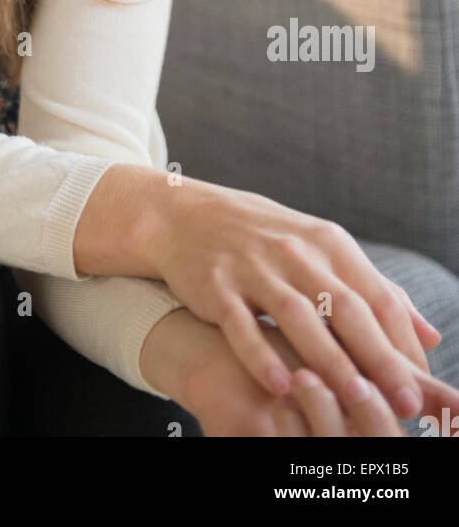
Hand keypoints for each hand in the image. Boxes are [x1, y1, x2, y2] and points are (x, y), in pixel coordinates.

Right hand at [149, 176, 455, 423]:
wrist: (187, 215)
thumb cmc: (265, 239)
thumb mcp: (322, 249)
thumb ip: (374, 289)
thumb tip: (428, 334)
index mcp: (328, 243)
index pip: (377, 296)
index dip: (402, 343)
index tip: (420, 386)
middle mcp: (295, 251)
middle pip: (345, 308)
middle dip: (378, 358)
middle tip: (403, 401)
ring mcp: (253, 266)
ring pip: (298, 316)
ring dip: (329, 360)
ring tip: (354, 399)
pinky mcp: (217, 284)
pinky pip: (241, 324)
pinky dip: (261, 354)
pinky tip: (280, 383)